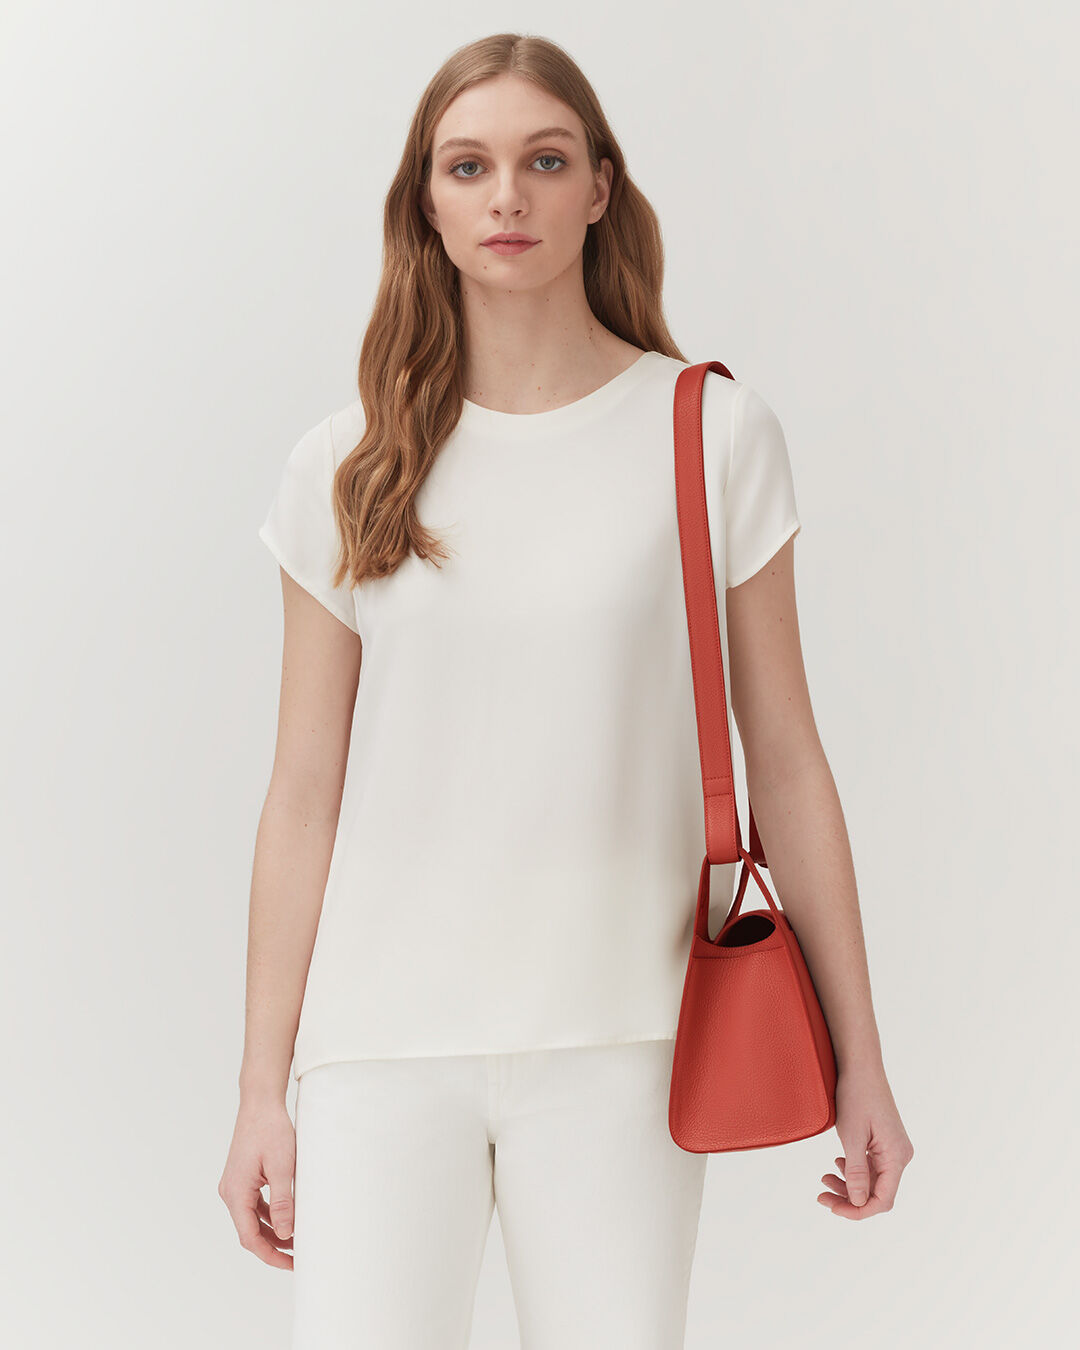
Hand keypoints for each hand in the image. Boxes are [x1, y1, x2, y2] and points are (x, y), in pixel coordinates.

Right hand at [218, 1097, 295, 1267]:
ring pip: (252, 1219)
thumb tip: (287, 1234)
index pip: (250, 1237)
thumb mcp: (283, 1167)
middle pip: (250, 1231)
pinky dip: (269, 1215)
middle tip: (297, 1256)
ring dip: (273, 1231)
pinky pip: (254, 1205)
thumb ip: (284, 1202)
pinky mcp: (242, 1177)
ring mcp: (234, 1184)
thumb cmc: (271, 1129)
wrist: (260, 1102)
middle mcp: (230, 1192)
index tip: (291, 1264)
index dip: (270, 1255)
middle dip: (273, 1246)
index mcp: (236, 1193)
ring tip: (297, 1240)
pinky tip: (287, 1217)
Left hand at [817, 1061, 913, 1219]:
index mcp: (897, 1157)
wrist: (860, 1067)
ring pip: (872, 1181)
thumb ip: (856, 1172)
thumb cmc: (857, 1096)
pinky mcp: (884, 1142)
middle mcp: (900, 1156)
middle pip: (877, 1193)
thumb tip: (857, 1203)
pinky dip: (854, 1171)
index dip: (858, 1210)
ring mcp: (893, 1149)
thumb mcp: (852, 1137)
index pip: (882, 1200)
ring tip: (824, 1178)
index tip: (833, 1208)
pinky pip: (871, 1167)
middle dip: (849, 1199)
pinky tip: (838, 1164)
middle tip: (822, 1195)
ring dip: (849, 1185)